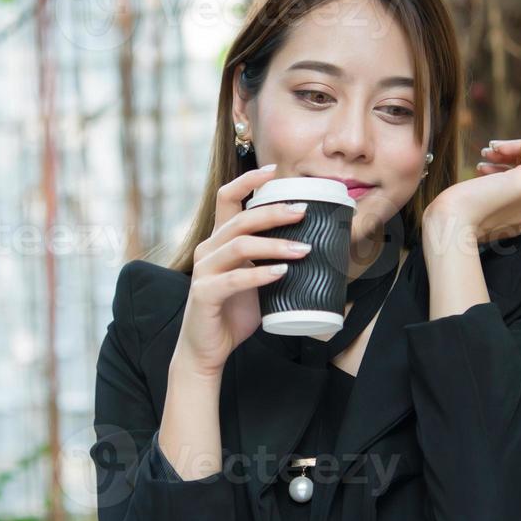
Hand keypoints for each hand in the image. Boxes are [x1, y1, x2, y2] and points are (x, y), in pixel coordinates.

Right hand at [173, 164, 312, 377]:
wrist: (207, 350)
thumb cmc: (233, 313)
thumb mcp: (255, 279)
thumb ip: (272, 260)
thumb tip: (315, 246)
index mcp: (219, 241)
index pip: (227, 197)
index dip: (248, 180)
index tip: (275, 170)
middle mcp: (208, 250)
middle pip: (240, 219)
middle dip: (274, 211)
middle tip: (304, 211)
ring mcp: (204, 271)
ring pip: (239, 245)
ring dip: (274, 244)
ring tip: (304, 249)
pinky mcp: (205, 294)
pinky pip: (234, 279)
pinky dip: (260, 274)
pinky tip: (282, 273)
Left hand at [423, 138, 520, 245]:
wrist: (449, 226)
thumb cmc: (452, 216)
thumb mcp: (475, 205)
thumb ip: (488, 194)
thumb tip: (489, 172)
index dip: (511, 168)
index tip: (485, 166)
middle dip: (516, 155)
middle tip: (488, 154)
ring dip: (515, 148)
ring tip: (486, 152)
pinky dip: (519, 144)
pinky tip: (495, 148)